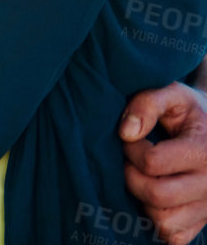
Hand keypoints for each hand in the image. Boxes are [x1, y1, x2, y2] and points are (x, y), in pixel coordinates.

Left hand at [123, 82, 206, 243]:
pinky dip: (156, 222)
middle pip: (157, 196)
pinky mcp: (202, 222)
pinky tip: (151, 198)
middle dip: (130, 176)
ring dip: (142, 201)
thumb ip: (147, 103)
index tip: (131, 138)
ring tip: (142, 178)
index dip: (131, 150)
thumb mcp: (172, 94)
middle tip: (129, 161)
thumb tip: (126, 133)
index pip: (153, 162)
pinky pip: (174, 236)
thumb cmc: (188, 110)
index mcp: (204, 152)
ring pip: (164, 222)